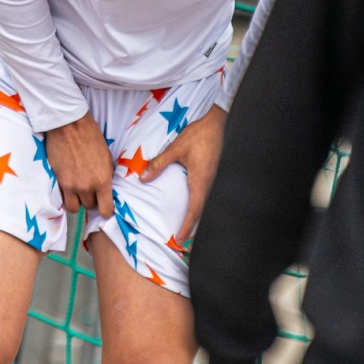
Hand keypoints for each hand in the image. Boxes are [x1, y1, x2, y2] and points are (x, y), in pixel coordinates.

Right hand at [46, 113, 114, 218]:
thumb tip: (107, 187)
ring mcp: (72, 186)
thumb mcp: (107, 156)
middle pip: (90, 207)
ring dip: (78, 201)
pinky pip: (64, 200)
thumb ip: (107, 175)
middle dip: (92, 201)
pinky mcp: (59, 181)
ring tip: (79, 191)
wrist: (69, 125)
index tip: (105, 205)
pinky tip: (69, 187)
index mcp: (103, 180)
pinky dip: (67, 197)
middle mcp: (88, 187)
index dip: (106, 210)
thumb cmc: (91, 136)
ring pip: (75, 208)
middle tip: (91, 191)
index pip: (106, 210)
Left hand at [143, 102, 224, 246]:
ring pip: (207, 205)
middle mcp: (210, 184)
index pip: (194, 210)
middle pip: (202, 212)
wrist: (220, 121)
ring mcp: (215, 181)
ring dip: (197, 217)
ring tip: (188, 229)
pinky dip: (201, 206)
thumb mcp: (176, 148)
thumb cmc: (200, 134)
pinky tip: (195, 207)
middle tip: (183, 242)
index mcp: (201, 181)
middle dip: (193, 228)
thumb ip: (159, 163)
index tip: (180, 240)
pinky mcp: (216, 175)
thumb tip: (143, 179)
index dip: (187, 226)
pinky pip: (209, 196)